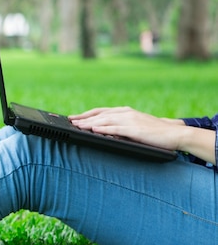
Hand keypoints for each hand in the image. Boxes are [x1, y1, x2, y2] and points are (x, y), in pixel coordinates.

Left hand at [68, 107, 183, 150]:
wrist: (174, 134)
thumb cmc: (153, 132)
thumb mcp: (134, 126)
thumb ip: (119, 126)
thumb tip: (102, 131)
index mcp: (124, 111)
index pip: (100, 111)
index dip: (85, 114)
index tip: (73, 118)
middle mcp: (126, 113)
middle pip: (99, 115)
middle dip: (83, 118)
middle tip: (70, 122)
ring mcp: (130, 120)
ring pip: (105, 120)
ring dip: (90, 123)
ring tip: (78, 125)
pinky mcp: (135, 129)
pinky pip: (117, 128)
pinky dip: (104, 128)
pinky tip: (94, 130)